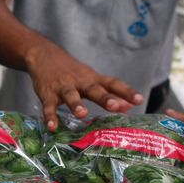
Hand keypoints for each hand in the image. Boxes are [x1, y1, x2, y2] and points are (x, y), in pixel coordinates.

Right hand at [24, 42, 143, 129]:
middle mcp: (80, 82)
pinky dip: (50, 117)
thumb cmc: (73, 72)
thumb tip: (129, 107)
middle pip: (94, 90)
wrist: (44, 55)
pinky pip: (49, 106)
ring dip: (77, 104)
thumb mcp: (92, 79)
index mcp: (93, 79)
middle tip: (116, 106)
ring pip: (71, 95)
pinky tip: (52, 127)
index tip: (139, 100)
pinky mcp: (48, 94)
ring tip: (83, 114)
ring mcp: (63, 87)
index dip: (126, 91)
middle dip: (105, 98)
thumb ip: (109, 93)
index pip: (113, 84)